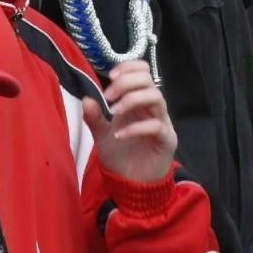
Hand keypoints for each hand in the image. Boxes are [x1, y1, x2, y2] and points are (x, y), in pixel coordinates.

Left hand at [82, 60, 175, 184]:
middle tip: (108, 96)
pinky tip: (120, 135)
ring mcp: (162, 122)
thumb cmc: (121, 157)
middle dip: (126, 82)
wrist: (132, 185)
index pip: (142, 71)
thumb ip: (95, 118)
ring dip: (133, 99)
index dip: (128, 68)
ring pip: (156, 97)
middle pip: (149, 80)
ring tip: (114, 112)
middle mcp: (152, 108)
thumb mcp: (102, 136)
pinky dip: (137, 127)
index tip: (110, 77)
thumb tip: (85, 99)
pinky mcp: (166, 140)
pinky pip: (156, 126)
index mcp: (139, 102)